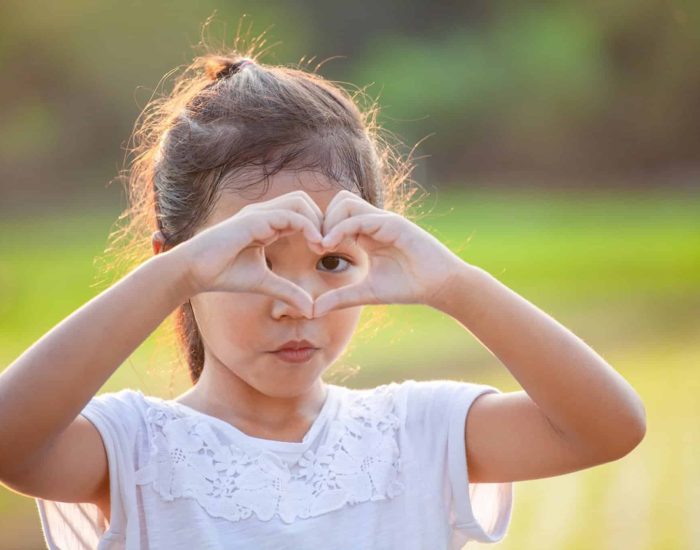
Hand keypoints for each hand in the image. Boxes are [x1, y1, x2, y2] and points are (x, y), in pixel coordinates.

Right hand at [175, 191, 325, 317]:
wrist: (194, 271)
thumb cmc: (224, 274)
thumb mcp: (264, 283)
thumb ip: (288, 291)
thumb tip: (310, 308)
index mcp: (267, 224)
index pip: (301, 214)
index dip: (318, 228)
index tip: (327, 250)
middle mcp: (264, 214)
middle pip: (303, 201)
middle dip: (321, 219)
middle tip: (329, 245)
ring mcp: (259, 213)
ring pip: (299, 202)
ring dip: (317, 221)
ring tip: (322, 245)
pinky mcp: (254, 219)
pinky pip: (289, 215)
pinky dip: (307, 227)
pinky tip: (315, 244)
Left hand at [312, 190, 463, 316]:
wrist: (439, 286)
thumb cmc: (407, 287)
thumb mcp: (366, 293)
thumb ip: (340, 298)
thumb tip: (313, 310)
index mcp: (367, 234)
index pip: (336, 216)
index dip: (321, 230)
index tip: (314, 251)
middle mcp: (374, 222)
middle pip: (338, 201)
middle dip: (322, 220)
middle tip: (316, 246)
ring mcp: (384, 220)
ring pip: (345, 202)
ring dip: (330, 221)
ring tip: (324, 245)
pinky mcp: (393, 224)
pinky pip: (360, 218)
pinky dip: (341, 228)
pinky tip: (332, 245)